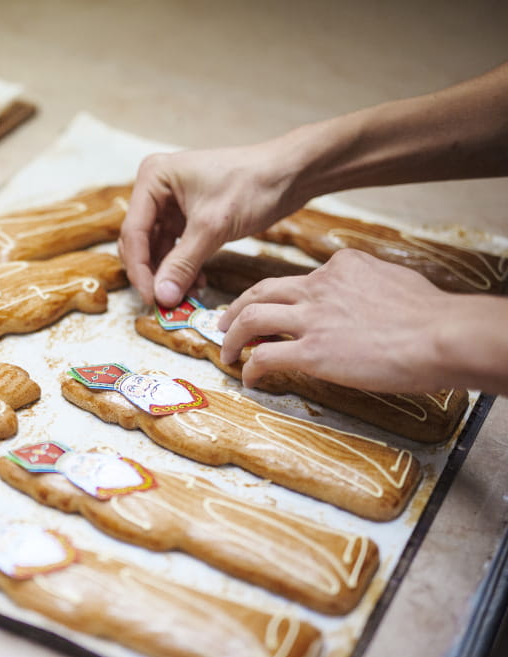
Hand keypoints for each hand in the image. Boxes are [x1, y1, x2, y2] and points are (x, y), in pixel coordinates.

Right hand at [119, 145, 296, 306]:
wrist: (290, 174)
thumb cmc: (253, 184)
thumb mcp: (212, 227)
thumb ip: (183, 264)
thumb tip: (161, 297)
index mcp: (153, 177)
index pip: (134, 232)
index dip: (139, 269)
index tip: (151, 298)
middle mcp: (156, 189)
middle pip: (140, 241)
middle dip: (153, 273)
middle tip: (165, 301)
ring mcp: (171, 203)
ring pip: (157, 249)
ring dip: (170, 274)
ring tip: (186, 295)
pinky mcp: (188, 216)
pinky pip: (176, 248)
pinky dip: (183, 267)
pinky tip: (198, 282)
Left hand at [217, 248, 448, 391]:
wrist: (441, 335)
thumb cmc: (430, 315)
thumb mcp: (395, 279)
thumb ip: (369, 283)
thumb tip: (366, 294)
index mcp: (340, 267)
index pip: (299, 279)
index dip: (282, 297)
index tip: (277, 311)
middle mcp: (319, 287)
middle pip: (261, 292)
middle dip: (237, 308)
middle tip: (225, 322)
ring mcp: (312, 319)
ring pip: (251, 319)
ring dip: (233, 337)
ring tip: (226, 353)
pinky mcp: (312, 352)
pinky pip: (264, 357)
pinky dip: (249, 368)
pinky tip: (249, 379)